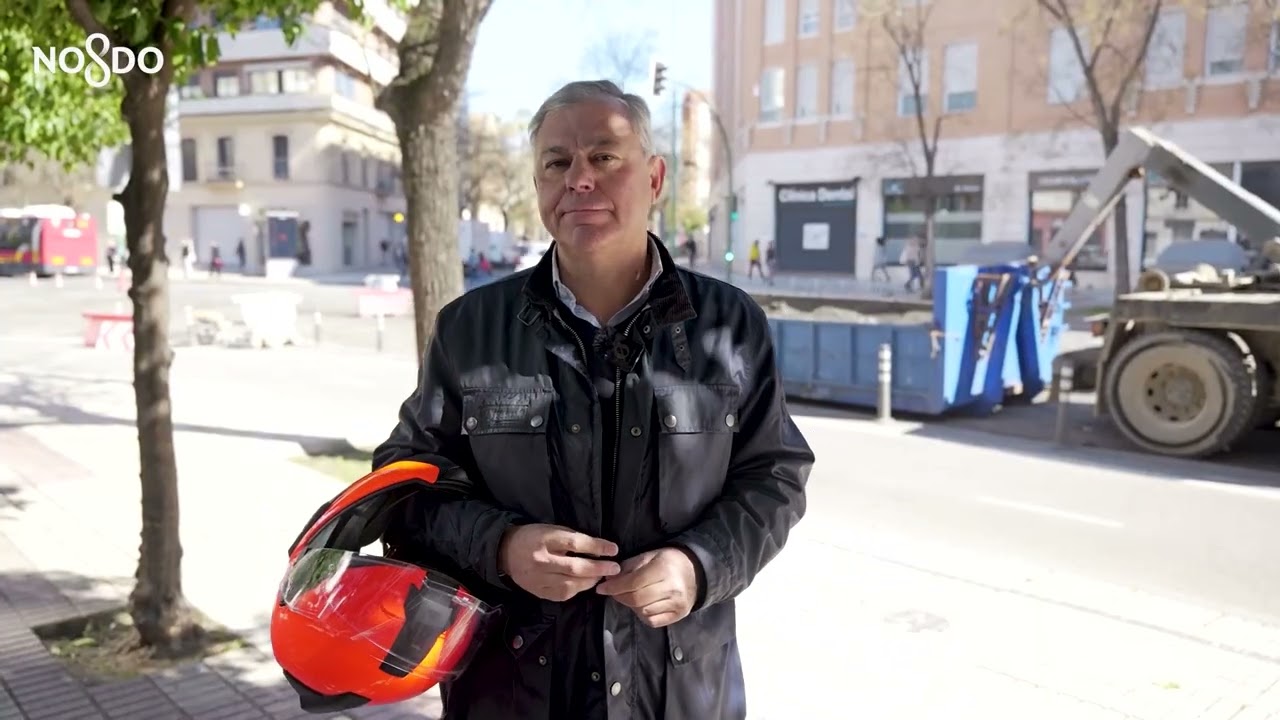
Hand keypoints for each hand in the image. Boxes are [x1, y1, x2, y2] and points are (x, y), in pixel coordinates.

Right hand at [498, 523, 620, 601]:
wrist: (506, 553)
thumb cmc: (533, 537)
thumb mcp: (551, 529)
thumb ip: (571, 539)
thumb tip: (598, 548)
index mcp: (545, 540)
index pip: (575, 544)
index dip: (597, 547)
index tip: (613, 549)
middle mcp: (541, 561)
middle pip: (575, 567)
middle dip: (599, 568)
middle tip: (615, 568)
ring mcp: (539, 579)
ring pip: (571, 584)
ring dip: (591, 581)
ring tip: (603, 576)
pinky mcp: (539, 592)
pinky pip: (563, 594)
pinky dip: (578, 589)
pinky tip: (586, 584)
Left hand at [595, 547, 698, 628]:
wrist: (696, 572)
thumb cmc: (668, 561)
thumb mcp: (649, 556)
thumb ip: (628, 568)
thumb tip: (608, 580)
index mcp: (663, 569)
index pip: (633, 582)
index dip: (614, 587)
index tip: (601, 588)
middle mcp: (672, 588)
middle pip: (636, 599)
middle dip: (619, 597)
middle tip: (613, 592)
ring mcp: (676, 604)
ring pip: (643, 611)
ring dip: (631, 605)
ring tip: (630, 596)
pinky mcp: (678, 615)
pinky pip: (652, 621)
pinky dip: (642, 614)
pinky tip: (643, 605)